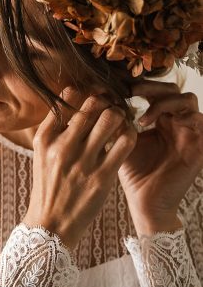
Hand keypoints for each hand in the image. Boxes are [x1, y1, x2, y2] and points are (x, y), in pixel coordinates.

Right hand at [23, 88, 136, 249]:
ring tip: (120, 121)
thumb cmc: (49, 186)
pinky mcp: (102, 177)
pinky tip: (127, 136)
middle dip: (106, 102)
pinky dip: (130, 134)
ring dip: (120, 116)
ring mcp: (83, 162)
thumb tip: (74, 101)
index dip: (86, 92)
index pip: (68, 97)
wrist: (51, 225)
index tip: (94, 98)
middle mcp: (62, 146)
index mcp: (45, 137)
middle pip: (93, 104)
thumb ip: (55, 129)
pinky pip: (125, 143)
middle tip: (112, 107)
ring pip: (111, 119)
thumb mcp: (41, 154)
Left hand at [118, 79, 202, 235]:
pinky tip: (148, 124)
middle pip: (174, 89)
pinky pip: (198, 119)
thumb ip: (113, 118)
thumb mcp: (119, 140)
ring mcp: (190, 132)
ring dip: (163, 100)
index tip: (119, 86)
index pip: (158, 91)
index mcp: (162, 120)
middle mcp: (178, 123)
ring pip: (187, 99)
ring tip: (140, 115)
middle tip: (131, 92)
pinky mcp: (200, 144)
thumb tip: (94, 94)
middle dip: (152, 87)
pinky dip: (173, 114)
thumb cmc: (132, 173)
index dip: (142, 84)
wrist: (145, 202)